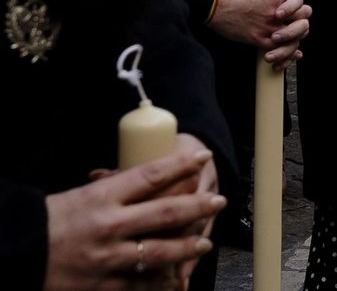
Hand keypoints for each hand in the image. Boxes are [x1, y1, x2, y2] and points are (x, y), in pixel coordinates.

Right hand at [46, 141, 224, 289]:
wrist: (17, 255)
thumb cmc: (47, 223)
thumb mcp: (80, 196)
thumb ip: (115, 191)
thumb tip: (150, 178)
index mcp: (102, 197)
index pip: (152, 175)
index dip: (182, 165)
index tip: (201, 158)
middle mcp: (109, 226)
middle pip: (166, 212)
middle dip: (198, 207)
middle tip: (217, 202)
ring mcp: (107, 258)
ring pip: (161, 251)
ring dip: (188, 247)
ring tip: (204, 243)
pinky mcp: (103, 286)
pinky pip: (141, 284)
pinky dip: (161, 280)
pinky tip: (175, 277)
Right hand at [210, 0, 310, 68]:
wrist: (212, 8)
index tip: (289, 0)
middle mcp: (275, 12)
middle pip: (304, 13)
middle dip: (301, 15)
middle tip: (296, 18)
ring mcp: (269, 27)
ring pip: (298, 33)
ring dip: (297, 34)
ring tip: (293, 34)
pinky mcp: (259, 40)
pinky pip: (281, 49)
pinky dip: (287, 52)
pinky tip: (290, 53)